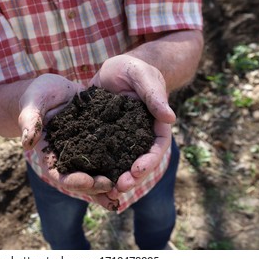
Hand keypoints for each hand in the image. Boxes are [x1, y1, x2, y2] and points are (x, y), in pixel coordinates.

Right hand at [18, 74, 117, 209]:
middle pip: (80, 179)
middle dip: (95, 186)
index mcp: (50, 153)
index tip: (87, 181)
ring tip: (126, 187)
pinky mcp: (98, 142)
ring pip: (97, 172)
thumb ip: (30, 120)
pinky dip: (120, 164)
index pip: (58, 174)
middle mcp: (68, 157)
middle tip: (111, 185)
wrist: (57, 88)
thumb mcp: (34, 102)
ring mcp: (84, 151)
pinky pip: (109, 156)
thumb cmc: (39, 94)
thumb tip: (27, 142)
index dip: (72, 181)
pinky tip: (135, 168)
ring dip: (110, 184)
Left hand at [89, 55, 174, 196]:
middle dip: (132, 177)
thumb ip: (154, 94)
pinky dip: (98, 167)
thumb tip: (170, 118)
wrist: (113, 70)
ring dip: (115, 177)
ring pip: (121, 162)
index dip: (149, 160)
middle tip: (120, 187)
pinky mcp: (104, 138)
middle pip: (140, 160)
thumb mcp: (142, 76)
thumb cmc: (133, 69)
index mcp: (154, 123)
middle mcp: (139, 135)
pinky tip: (87, 176)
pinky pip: (102, 154)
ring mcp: (121, 138)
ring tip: (105, 190)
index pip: (157, 146)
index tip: (137, 170)